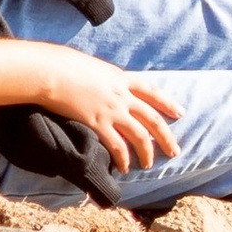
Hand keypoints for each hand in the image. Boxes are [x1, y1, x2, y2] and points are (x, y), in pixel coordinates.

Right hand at [42, 58, 181, 173]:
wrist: (52, 71)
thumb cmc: (66, 64)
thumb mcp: (94, 67)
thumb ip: (105, 78)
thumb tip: (106, 83)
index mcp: (121, 77)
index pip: (152, 91)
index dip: (167, 102)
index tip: (179, 112)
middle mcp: (122, 95)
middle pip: (153, 118)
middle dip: (166, 137)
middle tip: (174, 151)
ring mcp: (112, 110)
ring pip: (140, 135)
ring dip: (147, 152)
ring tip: (148, 165)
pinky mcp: (98, 123)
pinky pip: (118, 146)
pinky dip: (124, 159)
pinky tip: (125, 167)